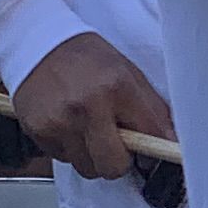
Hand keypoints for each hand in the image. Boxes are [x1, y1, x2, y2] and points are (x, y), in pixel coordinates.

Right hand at [9, 30, 178, 181]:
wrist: (37, 40)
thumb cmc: (83, 56)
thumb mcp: (126, 72)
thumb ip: (151, 108)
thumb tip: (169, 141)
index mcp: (115, 87)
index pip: (148, 138)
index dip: (153, 151)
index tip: (151, 154)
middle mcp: (86, 106)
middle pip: (112, 167)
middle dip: (117, 160)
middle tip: (114, 142)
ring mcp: (58, 121)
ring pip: (86, 168)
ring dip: (91, 156)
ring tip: (87, 129)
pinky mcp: (38, 130)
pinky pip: (62, 158)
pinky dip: (68, 147)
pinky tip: (66, 124)